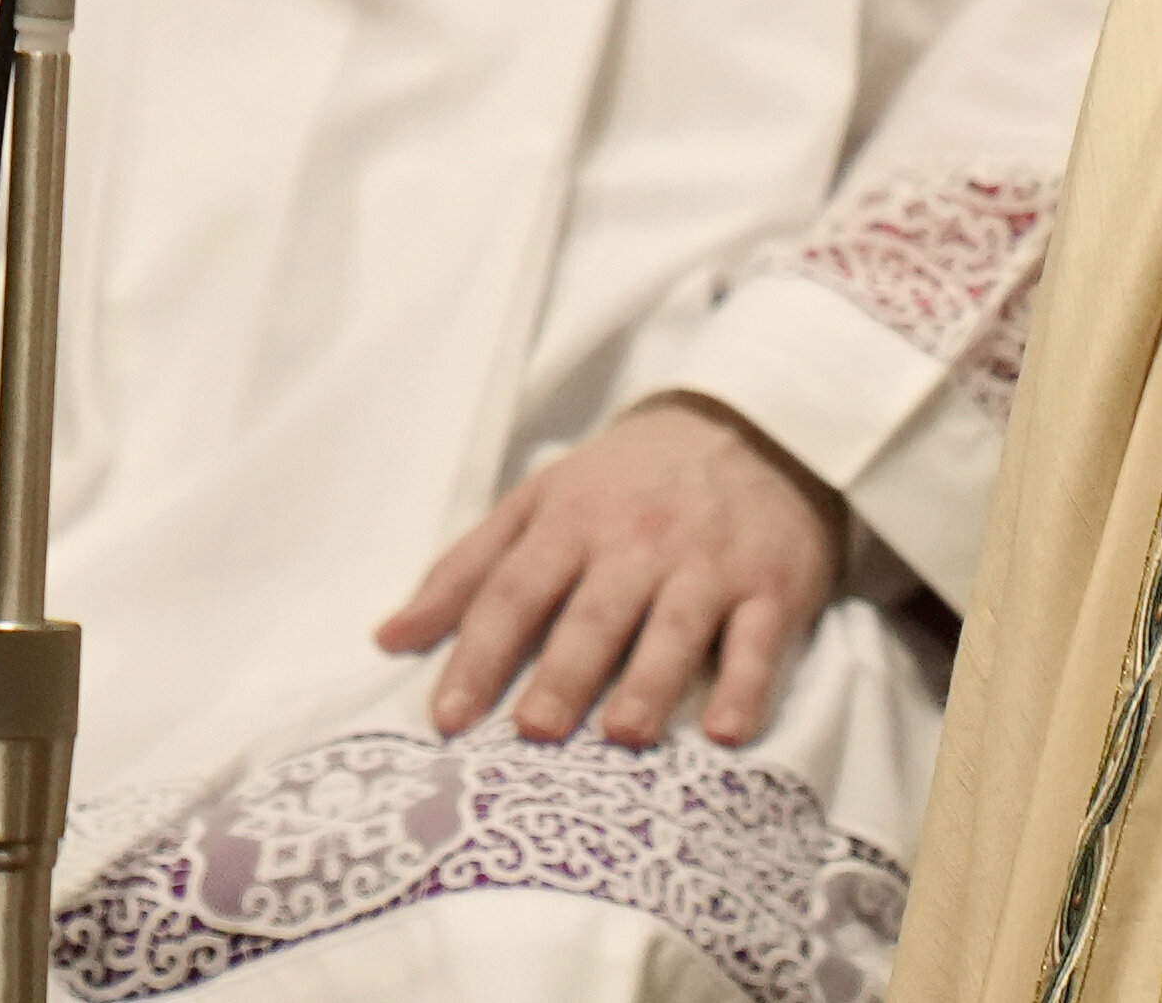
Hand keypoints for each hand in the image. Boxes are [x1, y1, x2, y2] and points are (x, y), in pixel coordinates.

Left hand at [379, 393, 843, 747]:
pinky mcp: (773, 584)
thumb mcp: (542, 500)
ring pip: (677, 626)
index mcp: (574, 521)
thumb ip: (467, 569)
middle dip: (565, 671)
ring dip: (651, 681)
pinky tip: (727, 732)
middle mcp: (641, 542)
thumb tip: (388, 638)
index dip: (481, 653)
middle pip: (596, 614)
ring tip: (624, 734)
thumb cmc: (628, 481)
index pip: (516, 591)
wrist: (755, 427)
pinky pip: (761, 640)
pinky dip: (747, 685)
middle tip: (535, 730)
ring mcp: (710, 563)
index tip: (448, 716)